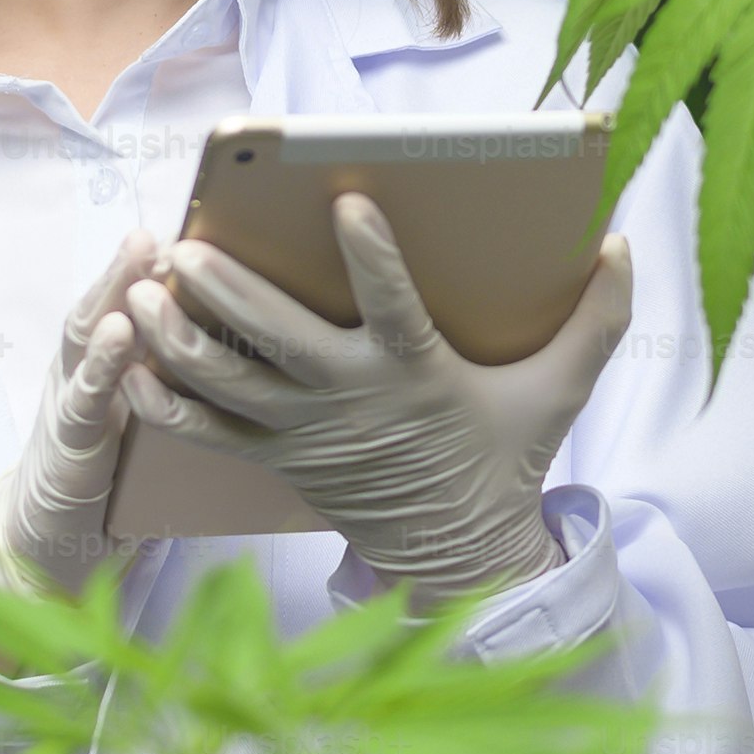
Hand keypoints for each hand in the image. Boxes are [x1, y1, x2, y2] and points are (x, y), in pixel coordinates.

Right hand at [0, 228, 163, 646]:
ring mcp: (70, 402)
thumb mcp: (149, 405)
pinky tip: (120, 338)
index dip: (151, 261)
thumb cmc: (116, 464)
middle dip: (128, 265)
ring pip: (88, 339)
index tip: (186, 218)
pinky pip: (83, 401)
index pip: (130, 299)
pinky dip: (101, 367)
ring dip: (111, 296)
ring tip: (139, 261)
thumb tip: (253, 322)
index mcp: (110, 359)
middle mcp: (84, 369)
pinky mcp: (66, 446)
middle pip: (107, 304)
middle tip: (157, 228)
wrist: (56, 538)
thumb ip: (178, 362)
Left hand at [121, 197, 633, 601]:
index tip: (348, 202)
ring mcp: (307, 436)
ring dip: (181, 338)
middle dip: (229, 293)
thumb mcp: (560, 393)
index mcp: (420, 377)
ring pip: (228, 384)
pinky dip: (164, 399)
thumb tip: (626, 246)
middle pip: (280, 343)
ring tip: (143, 288)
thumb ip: (598, 320)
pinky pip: (208, 432)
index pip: (396, 310)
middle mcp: (354, 403)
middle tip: (186, 243)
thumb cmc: (503, 458)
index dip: (374, 258)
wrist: (457, 551)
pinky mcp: (278, 460)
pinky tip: (127, 360)